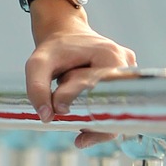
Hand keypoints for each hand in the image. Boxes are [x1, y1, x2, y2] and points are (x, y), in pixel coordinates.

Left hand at [24, 8, 136, 122]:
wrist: (63, 34)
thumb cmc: (51, 49)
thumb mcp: (37, 64)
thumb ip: (37, 89)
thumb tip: (47, 117)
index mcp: (110, 55)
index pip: (106, 91)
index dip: (90, 109)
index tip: (67, 114)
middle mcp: (126, 64)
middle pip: (118, 104)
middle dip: (95, 120)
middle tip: (75, 131)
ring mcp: (129, 74)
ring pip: (118, 110)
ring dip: (95, 117)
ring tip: (75, 120)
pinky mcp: (124, 84)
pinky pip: (116, 107)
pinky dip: (99, 118)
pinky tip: (82, 126)